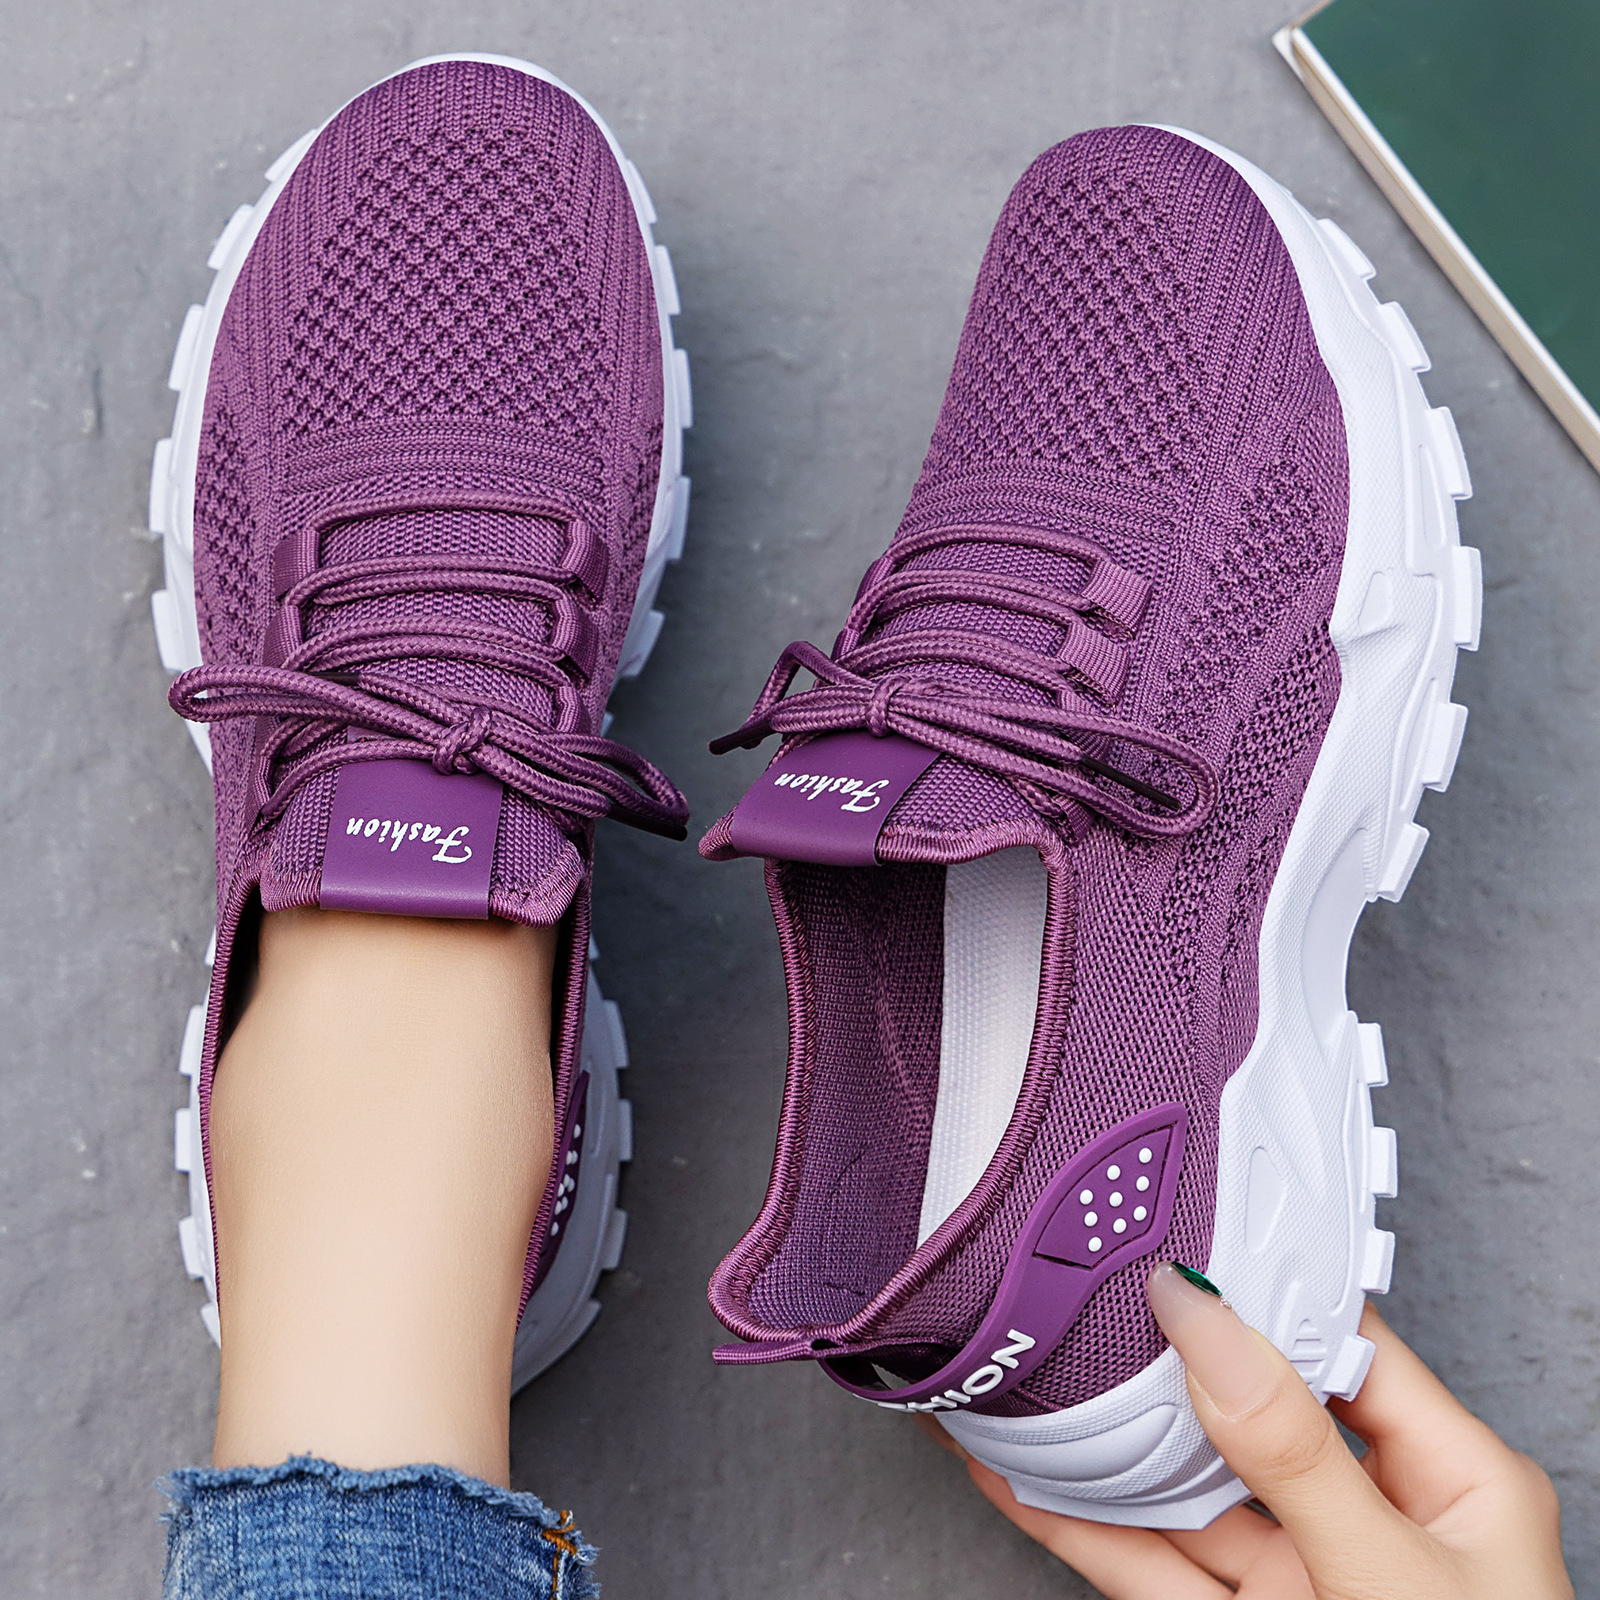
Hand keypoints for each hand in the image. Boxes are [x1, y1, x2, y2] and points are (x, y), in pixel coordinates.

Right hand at [951, 1264, 1572, 1598]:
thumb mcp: (1388, 1575)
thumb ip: (1292, 1451)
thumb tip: (1206, 1319)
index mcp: (1451, 1480)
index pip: (1341, 1346)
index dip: (1256, 1293)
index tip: (1171, 1245)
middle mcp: (1372, 1518)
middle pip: (1247, 1411)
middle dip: (1160, 1361)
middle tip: (1076, 1299)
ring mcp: (1305, 1577)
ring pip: (1185, 1492)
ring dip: (1103, 1444)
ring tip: (1026, 1382)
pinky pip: (1152, 1566)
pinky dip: (1083, 1525)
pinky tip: (1026, 1482)